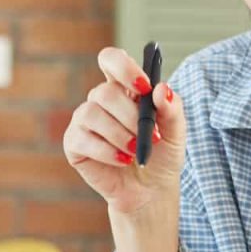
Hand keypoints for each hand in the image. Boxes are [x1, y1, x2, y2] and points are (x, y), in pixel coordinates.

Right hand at [62, 47, 186, 216]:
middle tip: (150, 136)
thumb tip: (160, 88)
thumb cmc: (161, 156)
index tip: (143, 87)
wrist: (150, 191)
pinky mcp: (74, 143)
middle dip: (130, 115)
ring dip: (119, 135)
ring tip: (136, 151)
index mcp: (124, 88)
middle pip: (104, 91)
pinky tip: (122, 160)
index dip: (123, 68)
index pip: (111, 60)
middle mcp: (100, 100)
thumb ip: (173, 108)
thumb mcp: (176, 132)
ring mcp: (84, 121)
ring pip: (92, 113)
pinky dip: (107, 151)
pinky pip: (83, 138)